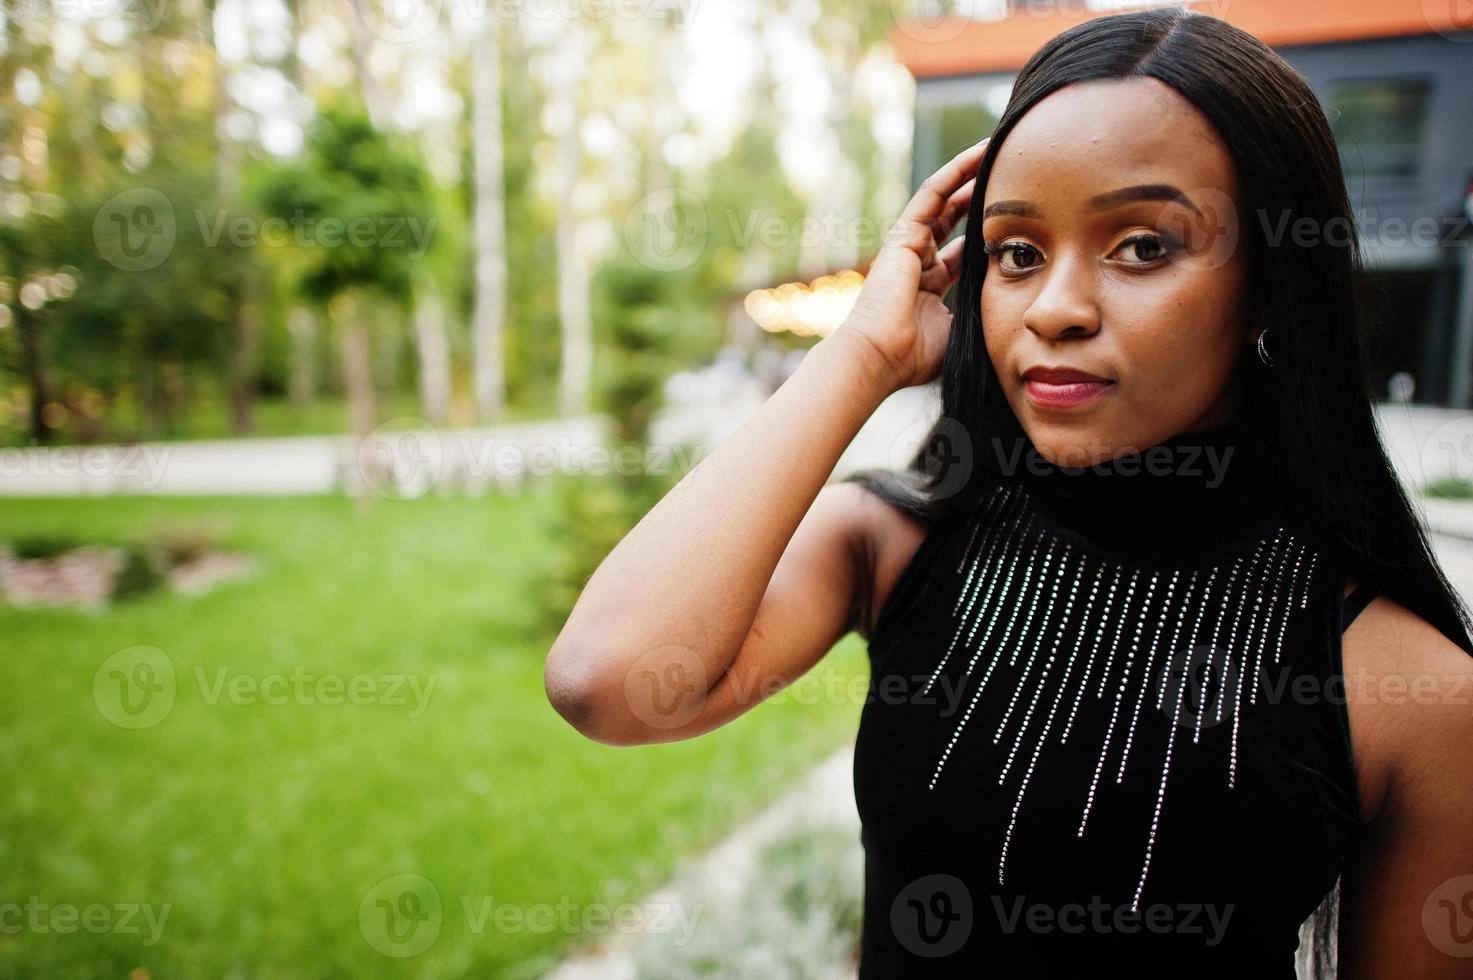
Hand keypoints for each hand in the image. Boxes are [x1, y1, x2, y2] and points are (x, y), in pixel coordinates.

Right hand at [839, 136, 988, 390]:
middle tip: (1013, 175)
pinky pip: (933, 193)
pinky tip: (980, 152)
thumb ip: (979, 315)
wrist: (880, 357)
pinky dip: (956, 171)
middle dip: (982, 196)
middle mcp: (919, 261)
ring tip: (1000, 149)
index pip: (964, 250)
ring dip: (972, 173)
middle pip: (956, 218)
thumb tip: (1012, 312)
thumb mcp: (959, 333)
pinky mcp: (903, 233)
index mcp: (931, 287)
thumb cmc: (914, 356)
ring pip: (946, 198)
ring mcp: (909, 245)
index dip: (989, 233)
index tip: (1019, 217)